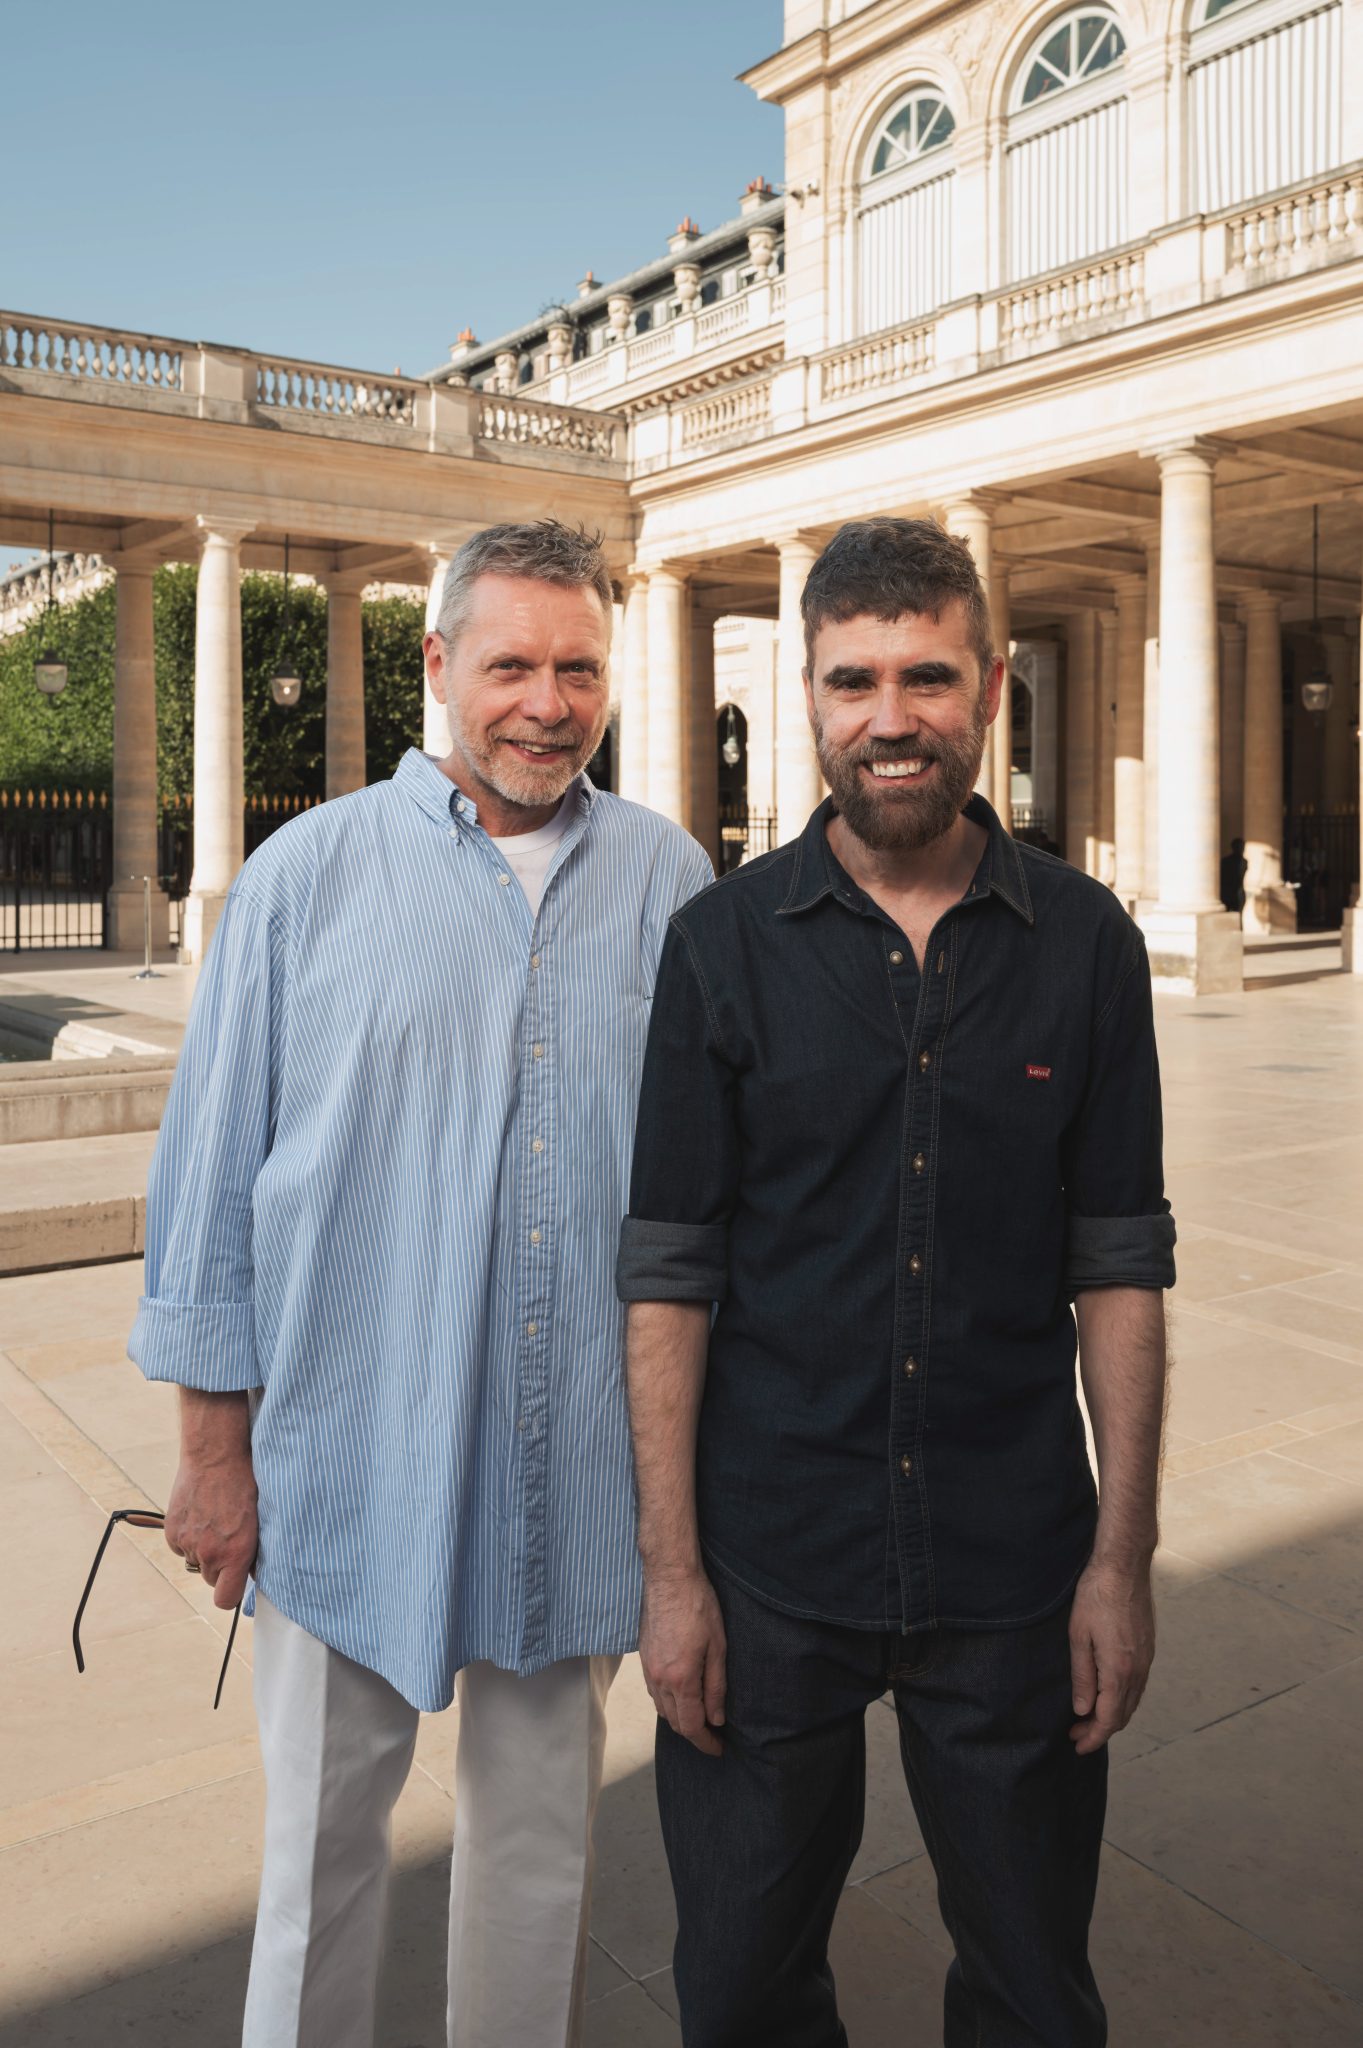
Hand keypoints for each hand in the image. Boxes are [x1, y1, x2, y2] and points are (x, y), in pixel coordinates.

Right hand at [164, 1451, 257, 1610]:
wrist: (215, 1456)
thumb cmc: (245, 1484)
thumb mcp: (259, 1520)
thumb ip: (254, 1551)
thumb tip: (253, 1573)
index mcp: (236, 1553)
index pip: (225, 1600)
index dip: (229, 1593)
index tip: (234, 1583)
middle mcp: (210, 1553)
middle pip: (211, 1579)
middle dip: (219, 1566)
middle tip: (228, 1539)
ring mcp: (188, 1543)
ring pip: (196, 1562)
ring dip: (204, 1550)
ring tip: (214, 1521)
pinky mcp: (172, 1532)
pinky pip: (181, 1547)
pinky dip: (189, 1537)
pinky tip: (200, 1514)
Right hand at [640, 1569, 726, 1756]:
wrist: (669, 1578)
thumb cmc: (698, 1607)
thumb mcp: (718, 1647)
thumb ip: (716, 1686)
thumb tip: (717, 1718)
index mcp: (681, 1679)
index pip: (691, 1726)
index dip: (706, 1742)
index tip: (719, 1748)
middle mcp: (659, 1680)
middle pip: (674, 1722)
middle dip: (694, 1734)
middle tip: (714, 1734)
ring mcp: (648, 1669)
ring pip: (662, 1709)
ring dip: (679, 1719)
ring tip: (699, 1718)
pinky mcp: (643, 1658)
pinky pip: (653, 1692)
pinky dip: (667, 1703)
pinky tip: (680, 1696)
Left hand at [1068, 1558, 1154, 1754]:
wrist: (1124, 1566)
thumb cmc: (1096, 1596)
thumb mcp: (1078, 1636)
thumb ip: (1083, 1676)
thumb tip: (1083, 1710)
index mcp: (1119, 1670)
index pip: (1108, 1719)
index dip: (1093, 1737)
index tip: (1077, 1746)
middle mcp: (1138, 1670)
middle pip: (1122, 1715)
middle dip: (1100, 1730)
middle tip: (1076, 1734)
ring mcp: (1147, 1659)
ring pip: (1132, 1701)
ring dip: (1112, 1715)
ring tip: (1088, 1719)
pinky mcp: (1148, 1648)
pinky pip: (1137, 1686)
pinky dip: (1122, 1700)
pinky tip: (1107, 1695)